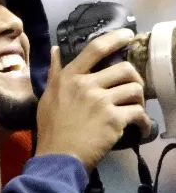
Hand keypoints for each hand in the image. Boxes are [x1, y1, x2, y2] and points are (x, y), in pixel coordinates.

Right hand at [35, 29, 151, 171]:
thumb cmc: (50, 128)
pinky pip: (139, 114)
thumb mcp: (47, 96)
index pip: (95, 49)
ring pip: (135, 90)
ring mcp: (101, 101)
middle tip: (133, 90)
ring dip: (139, 101)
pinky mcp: (114, 120)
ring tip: (135, 111)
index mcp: (70, 77)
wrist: (57, 157)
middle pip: (124, 69)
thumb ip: (54, 73)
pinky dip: (144, 123)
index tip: (127, 35)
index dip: (115, 38)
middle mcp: (87, 84)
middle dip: (135, 79)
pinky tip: (142, 129)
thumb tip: (54, 50)